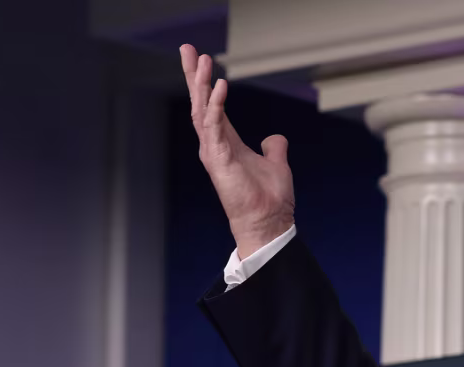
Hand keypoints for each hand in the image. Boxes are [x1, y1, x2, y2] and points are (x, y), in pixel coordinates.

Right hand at [180, 45, 294, 257]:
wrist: (268, 221)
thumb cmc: (269, 198)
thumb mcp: (275, 164)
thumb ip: (273, 148)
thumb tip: (275, 138)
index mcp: (226, 142)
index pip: (211, 106)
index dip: (205, 82)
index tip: (200, 58)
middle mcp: (215, 144)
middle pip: (200, 102)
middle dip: (194, 75)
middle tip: (187, 48)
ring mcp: (214, 151)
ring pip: (203, 110)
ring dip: (202, 84)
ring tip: (202, 60)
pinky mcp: (219, 159)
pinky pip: (214, 126)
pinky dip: (216, 105)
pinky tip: (219, 86)